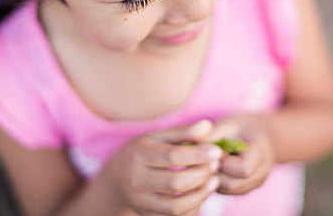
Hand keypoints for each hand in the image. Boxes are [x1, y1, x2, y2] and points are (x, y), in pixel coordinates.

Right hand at [98, 120, 222, 215]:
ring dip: (200, 195)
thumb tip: (208, 126)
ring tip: (214, 181)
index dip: (197, 154)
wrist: (115, 182)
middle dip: (201, 174)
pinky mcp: (147, 215)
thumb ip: (182, 132)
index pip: (171, 156)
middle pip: (175, 183)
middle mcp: (137, 180)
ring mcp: (141, 202)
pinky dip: (192, 208)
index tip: (217, 151)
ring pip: (175, 207)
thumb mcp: (156, 137)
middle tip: (216, 165)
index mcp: (139, 155)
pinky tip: (201, 193)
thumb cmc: (141, 153)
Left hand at [205, 114, 274, 194]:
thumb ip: (212, 136)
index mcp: (262, 153)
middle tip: (204, 157)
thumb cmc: (240, 126)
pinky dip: (214, 180)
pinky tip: (210, 166)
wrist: (258, 135)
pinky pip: (226, 191)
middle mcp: (262, 172)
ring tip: (207, 160)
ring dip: (212, 177)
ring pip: (227, 189)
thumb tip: (188, 148)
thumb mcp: (227, 125)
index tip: (212, 150)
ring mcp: (255, 184)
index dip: (224, 162)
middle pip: (233, 183)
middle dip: (215, 171)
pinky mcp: (245, 189)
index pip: (243, 169)